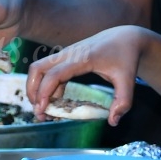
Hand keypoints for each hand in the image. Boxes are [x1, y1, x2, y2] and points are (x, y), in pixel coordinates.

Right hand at [27, 26, 147, 125]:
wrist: (126, 38)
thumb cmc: (126, 58)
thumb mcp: (128, 80)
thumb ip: (123, 101)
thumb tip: (113, 122)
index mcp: (82, 58)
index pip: (54, 73)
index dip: (44, 92)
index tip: (42, 110)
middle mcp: (69, 54)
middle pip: (37, 68)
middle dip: (32, 91)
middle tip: (39, 112)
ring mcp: (66, 54)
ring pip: (39, 69)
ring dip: (37, 89)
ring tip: (45, 112)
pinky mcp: (66, 57)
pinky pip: (49, 71)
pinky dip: (46, 87)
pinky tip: (55, 103)